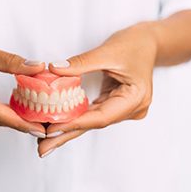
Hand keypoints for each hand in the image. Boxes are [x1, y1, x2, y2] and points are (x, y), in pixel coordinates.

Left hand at [38, 23, 157, 156]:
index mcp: (135, 98)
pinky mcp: (115, 104)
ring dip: (68, 129)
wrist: (147, 42)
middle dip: (66, 135)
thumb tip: (54, 69)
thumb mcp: (106, 51)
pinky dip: (75, 118)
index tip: (50, 129)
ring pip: (91, 121)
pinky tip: (59, 124)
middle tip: (43, 149)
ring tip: (46, 140)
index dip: (74, 123)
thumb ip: (80, 63)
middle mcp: (131, 109)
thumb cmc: (133, 44)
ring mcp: (124, 109)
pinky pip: (92, 114)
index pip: (100, 116)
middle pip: (94, 124)